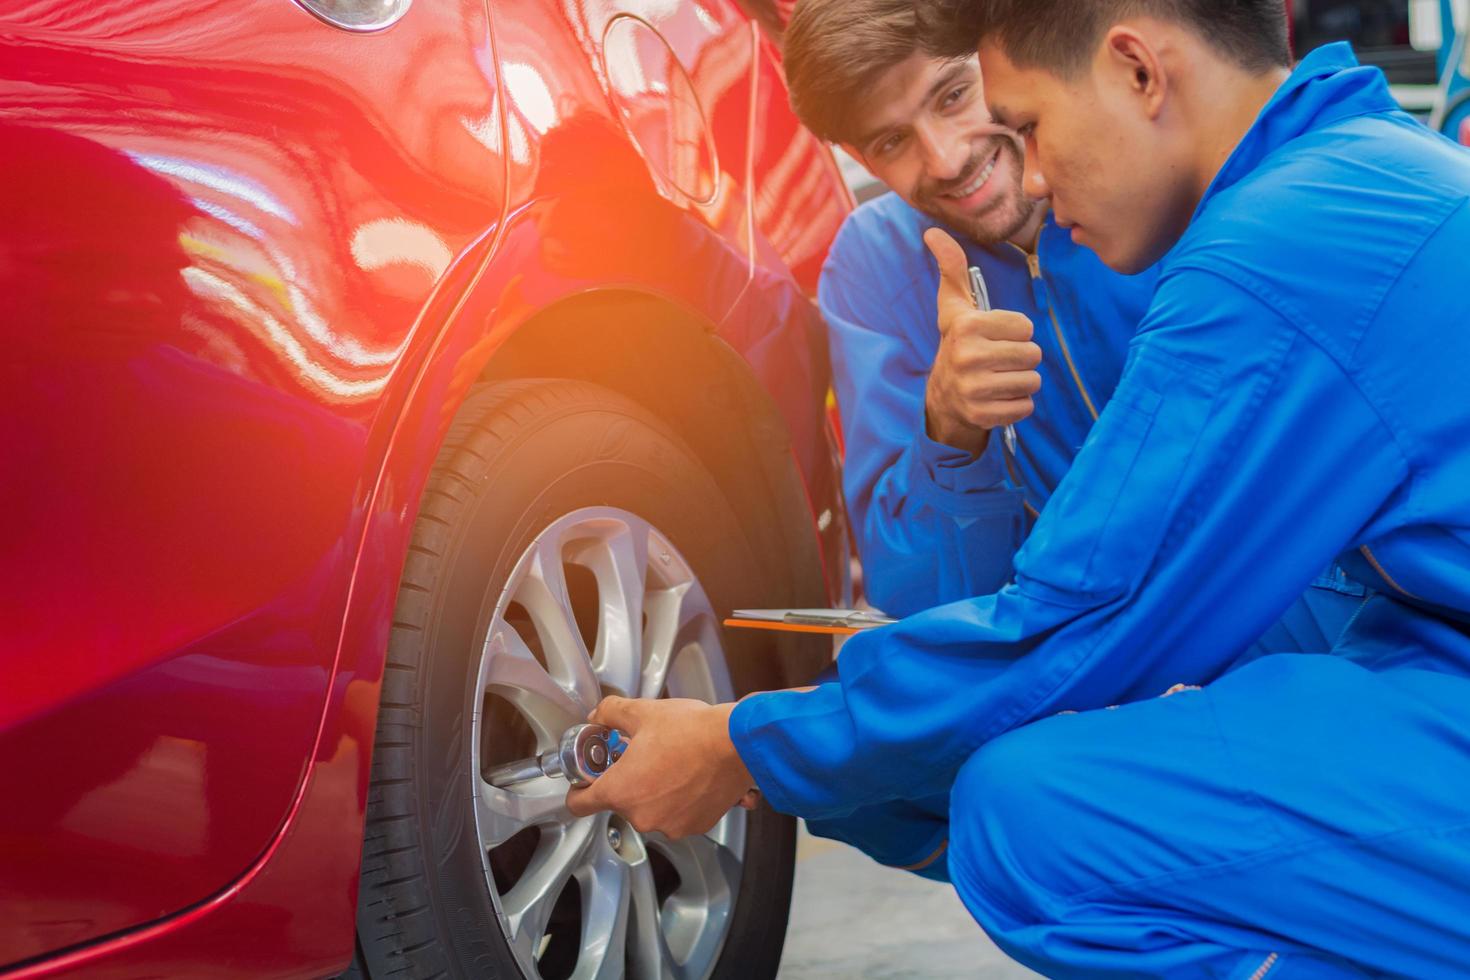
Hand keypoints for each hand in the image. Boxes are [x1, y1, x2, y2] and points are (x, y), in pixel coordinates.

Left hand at [565, 696, 758, 838]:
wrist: (738, 744)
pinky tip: (693, 775)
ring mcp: (671, 825)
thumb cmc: (693, 731)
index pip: (579, 805)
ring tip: (674, 764)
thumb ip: (610, 714)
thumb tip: (599, 716)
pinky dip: (682, 799)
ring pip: (652, 809)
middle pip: (622, 803)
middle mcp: (643, 816)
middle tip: (644, 757)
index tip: (586, 780)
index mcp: (621, 790)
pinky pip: (679, 814)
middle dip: (630, 781)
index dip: (579, 790)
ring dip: (657, 791)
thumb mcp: (642, 712)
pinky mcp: (696, 826)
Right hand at [923, 227, 1043, 455]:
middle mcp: (968, 358)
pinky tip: (1000, 398)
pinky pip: (1026, 407)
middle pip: (1033, 354)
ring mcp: (974, 390)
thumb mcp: (953, 306)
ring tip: (1000, 378)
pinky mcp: (983, 415)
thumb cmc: (957, 343)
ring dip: (1022, 381)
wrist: (942, 396)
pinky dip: (1018, 404)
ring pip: (1032, 381)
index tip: (996, 337)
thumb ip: (951, 267)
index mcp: (966, 327)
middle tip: (1000, 360)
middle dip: (1021, 357)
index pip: (1026, 327)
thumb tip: (933, 232)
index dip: (1016, 332)